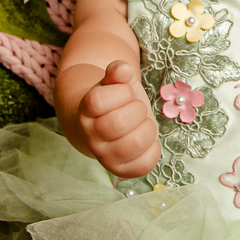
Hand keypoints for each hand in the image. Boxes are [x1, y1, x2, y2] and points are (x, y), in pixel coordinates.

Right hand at [78, 60, 159, 177]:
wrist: (104, 127)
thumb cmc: (114, 101)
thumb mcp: (114, 82)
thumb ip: (116, 72)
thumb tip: (123, 69)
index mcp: (86, 111)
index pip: (98, 101)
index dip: (122, 92)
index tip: (128, 91)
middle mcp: (91, 136)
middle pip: (118, 123)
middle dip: (137, 109)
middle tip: (137, 108)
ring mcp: (105, 156)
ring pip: (134, 144)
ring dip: (147, 128)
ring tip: (143, 123)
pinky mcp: (121, 170)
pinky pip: (144, 164)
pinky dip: (153, 150)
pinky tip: (147, 140)